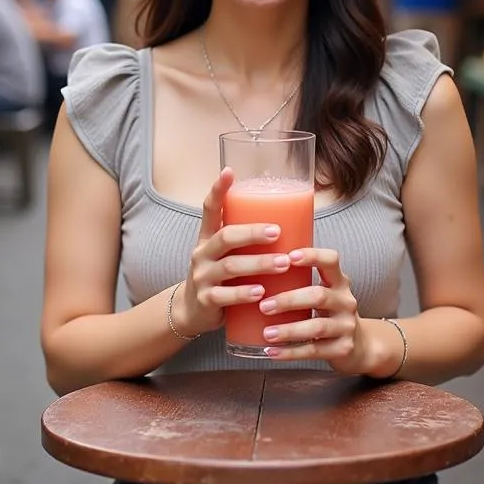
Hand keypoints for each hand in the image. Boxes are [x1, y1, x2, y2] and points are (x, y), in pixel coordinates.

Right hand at [171, 168, 293, 337]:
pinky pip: (225, 296)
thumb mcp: (226, 254)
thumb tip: (290, 222)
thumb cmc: (220, 276)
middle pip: (225, 236)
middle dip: (253, 232)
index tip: (229, 171)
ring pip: (230, 266)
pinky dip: (244, 293)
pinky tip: (261, 293)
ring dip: (259, 263)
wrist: (192, 311)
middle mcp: (202, 253)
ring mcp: (202, 276)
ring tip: (283, 263)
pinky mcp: (206, 300)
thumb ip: (245, 241)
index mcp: (208, 237)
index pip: (210, 208)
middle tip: (277, 231)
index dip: (218, 189)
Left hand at [255, 248, 369, 373]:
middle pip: (318, 296)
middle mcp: (346, 301)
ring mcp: (346, 326)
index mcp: (339, 282)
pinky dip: (291, 352)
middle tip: (264, 305)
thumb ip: (303, 280)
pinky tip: (273, 352)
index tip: (289, 257)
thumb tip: (262, 267)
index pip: (331, 261)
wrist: (360, 345)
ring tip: (267, 333)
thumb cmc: (331, 312)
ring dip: (289, 330)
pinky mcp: (343, 349)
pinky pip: (314, 350)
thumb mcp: (325, 292)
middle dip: (289, 300)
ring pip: (317, 326)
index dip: (312, 256)